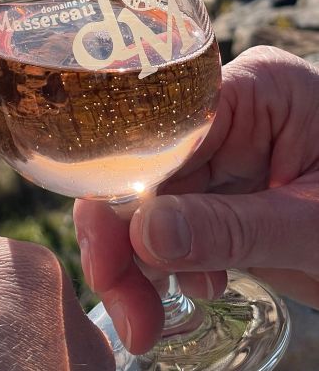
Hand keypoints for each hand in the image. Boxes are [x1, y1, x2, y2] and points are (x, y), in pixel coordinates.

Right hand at [74, 46, 318, 353]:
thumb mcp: (313, 230)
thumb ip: (231, 229)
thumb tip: (141, 234)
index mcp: (259, 88)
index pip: (165, 122)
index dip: (125, 182)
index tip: (109, 249)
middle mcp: (231, 107)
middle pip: (145, 160)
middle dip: (125, 235)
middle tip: (123, 304)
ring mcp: (225, 146)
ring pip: (148, 193)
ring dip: (138, 258)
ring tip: (147, 319)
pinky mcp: (224, 185)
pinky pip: (171, 215)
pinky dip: (166, 259)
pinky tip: (191, 286)